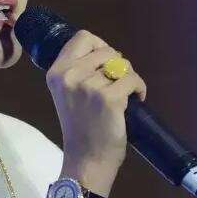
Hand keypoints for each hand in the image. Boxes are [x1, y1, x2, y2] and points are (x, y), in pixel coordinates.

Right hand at [45, 29, 146, 195]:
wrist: (86, 160)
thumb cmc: (79, 128)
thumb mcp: (68, 93)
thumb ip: (79, 71)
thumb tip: (106, 53)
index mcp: (57, 72)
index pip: (83, 37)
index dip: (99, 46)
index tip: (105, 64)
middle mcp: (69, 75)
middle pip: (106, 49)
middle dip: (117, 64)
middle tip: (117, 84)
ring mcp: (89, 86)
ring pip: (123, 65)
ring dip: (129, 78)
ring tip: (125, 95)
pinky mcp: (109, 98)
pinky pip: (133, 80)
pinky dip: (139, 89)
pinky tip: (135, 101)